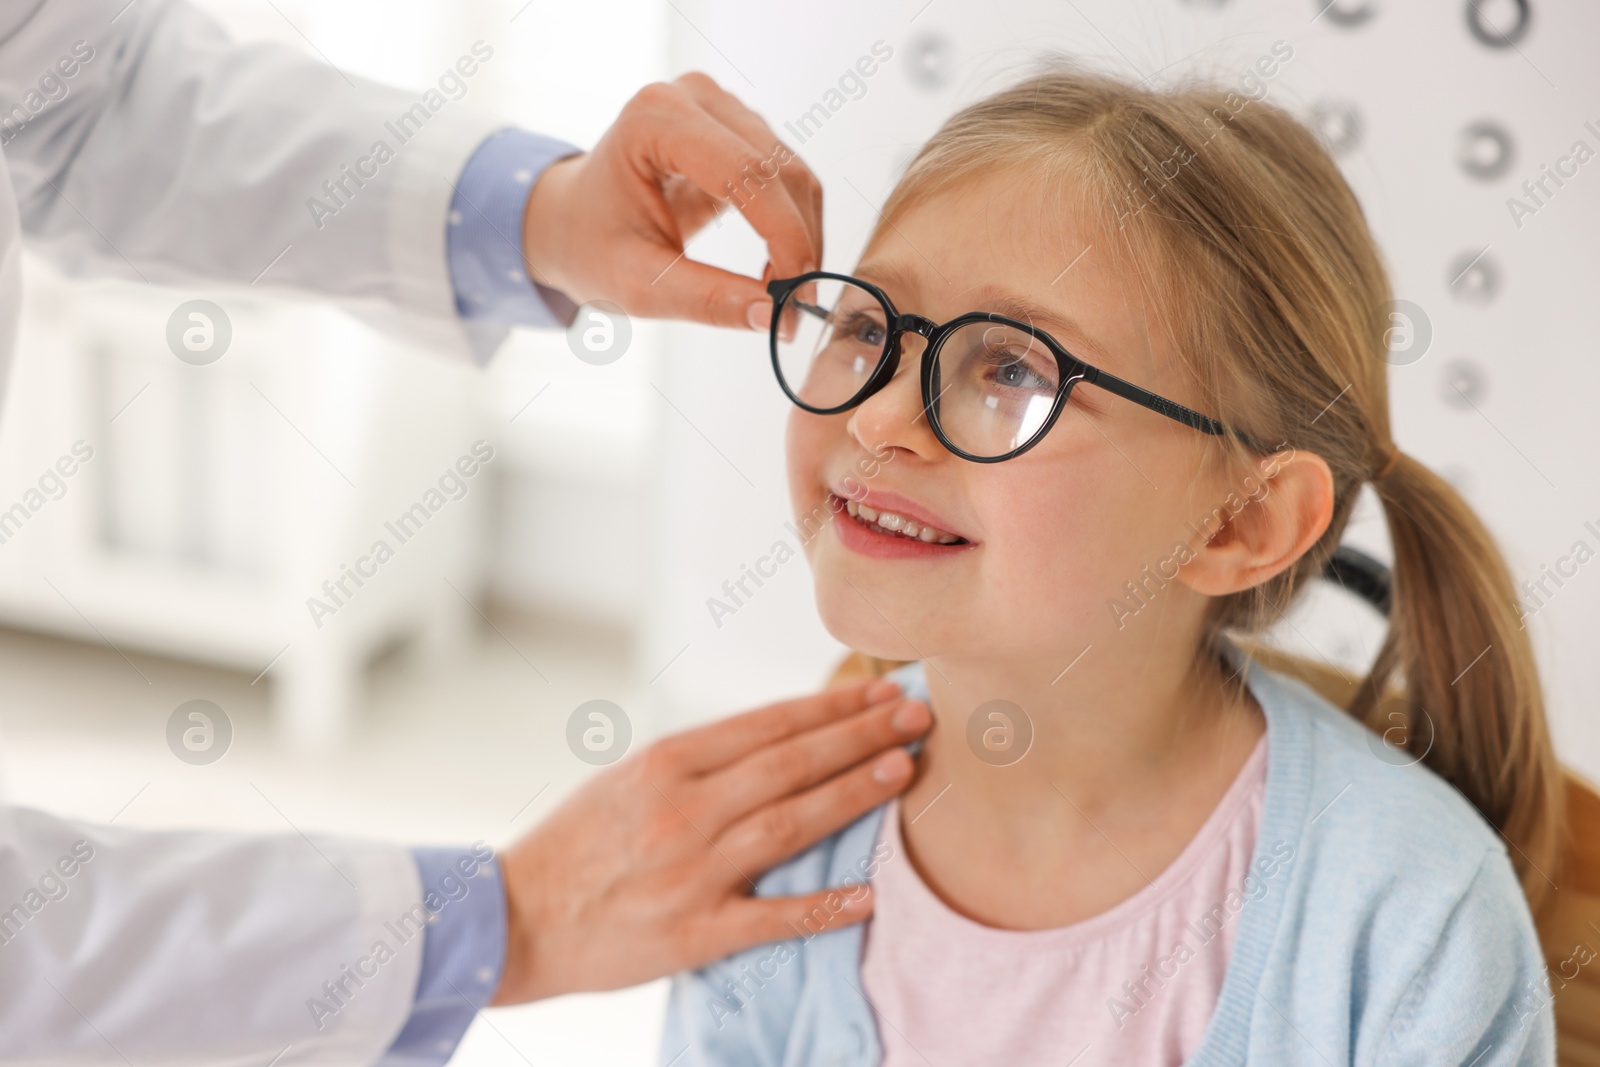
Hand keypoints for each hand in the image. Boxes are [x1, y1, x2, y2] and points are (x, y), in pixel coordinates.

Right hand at [491, 677, 928, 1002]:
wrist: (513, 918)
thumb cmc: (573, 844)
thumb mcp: (627, 780)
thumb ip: (698, 762)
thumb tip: (775, 738)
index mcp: (666, 763)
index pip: (767, 724)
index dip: (831, 707)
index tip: (878, 691)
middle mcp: (682, 809)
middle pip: (789, 763)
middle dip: (860, 736)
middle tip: (915, 715)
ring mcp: (690, 871)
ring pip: (788, 823)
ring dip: (852, 794)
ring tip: (904, 770)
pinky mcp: (692, 932)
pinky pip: (769, 918)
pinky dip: (820, 907)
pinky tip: (869, 895)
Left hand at [520, 72, 819, 331]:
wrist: (570, 220)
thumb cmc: (590, 246)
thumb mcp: (639, 285)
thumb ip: (707, 299)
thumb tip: (775, 315)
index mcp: (655, 120)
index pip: (747, 174)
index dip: (784, 235)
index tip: (798, 295)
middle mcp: (693, 97)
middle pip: (779, 171)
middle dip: (798, 242)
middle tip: (795, 307)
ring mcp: (718, 107)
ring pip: (792, 174)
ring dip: (800, 237)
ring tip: (779, 293)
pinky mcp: (736, 127)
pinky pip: (785, 177)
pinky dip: (791, 226)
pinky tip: (773, 266)